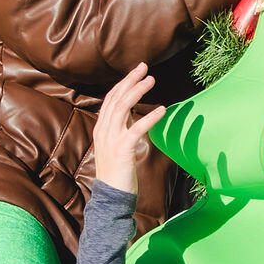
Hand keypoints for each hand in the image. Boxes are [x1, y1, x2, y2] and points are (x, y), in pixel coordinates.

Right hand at [90, 62, 161, 197]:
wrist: (110, 196)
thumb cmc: (117, 173)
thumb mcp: (117, 147)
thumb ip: (122, 131)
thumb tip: (133, 119)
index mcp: (101, 128)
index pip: (111, 99)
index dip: (123, 83)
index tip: (136, 71)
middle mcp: (103, 130)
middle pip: (116, 98)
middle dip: (130, 80)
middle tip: (144, 67)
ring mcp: (111, 139)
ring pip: (122, 108)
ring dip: (138, 91)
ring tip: (151, 80)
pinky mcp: (122, 149)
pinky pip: (136, 129)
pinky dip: (149, 117)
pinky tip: (162, 110)